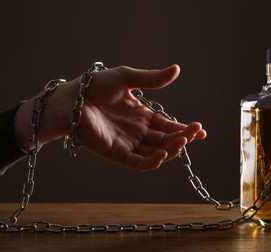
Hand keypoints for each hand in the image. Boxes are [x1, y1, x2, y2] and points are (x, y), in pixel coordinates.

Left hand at [15, 64, 205, 170]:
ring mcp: (128, 144)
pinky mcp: (116, 154)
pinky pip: (138, 163)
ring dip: (170, 149)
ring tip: (182, 141)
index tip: (200, 129)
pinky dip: (152, 162)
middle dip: (182, 138)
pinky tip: (163, 154)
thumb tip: (177, 70)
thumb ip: (151, 79)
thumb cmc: (94, 87)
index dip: (184, 128)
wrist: (70, 99)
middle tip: (195, 132)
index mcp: (142, 115)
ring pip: (155, 153)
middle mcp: (137, 132)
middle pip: (165, 140)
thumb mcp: (126, 78)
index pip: (168, 125)